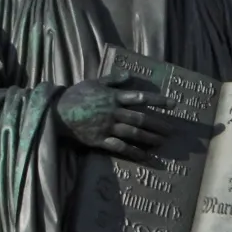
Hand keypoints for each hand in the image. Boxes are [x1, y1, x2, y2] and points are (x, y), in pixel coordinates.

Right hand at [53, 72, 175, 162]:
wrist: (58, 112)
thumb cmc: (75, 95)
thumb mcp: (94, 82)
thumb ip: (113, 79)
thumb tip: (129, 75)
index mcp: (113, 97)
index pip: (140, 98)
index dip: (158, 101)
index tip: (174, 104)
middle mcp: (113, 112)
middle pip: (141, 118)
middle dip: (159, 124)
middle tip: (173, 129)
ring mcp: (108, 127)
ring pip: (134, 133)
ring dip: (150, 137)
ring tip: (162, 142)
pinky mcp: (101, 140)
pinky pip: (121, 147)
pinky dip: (134, 152)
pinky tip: (145, 156)